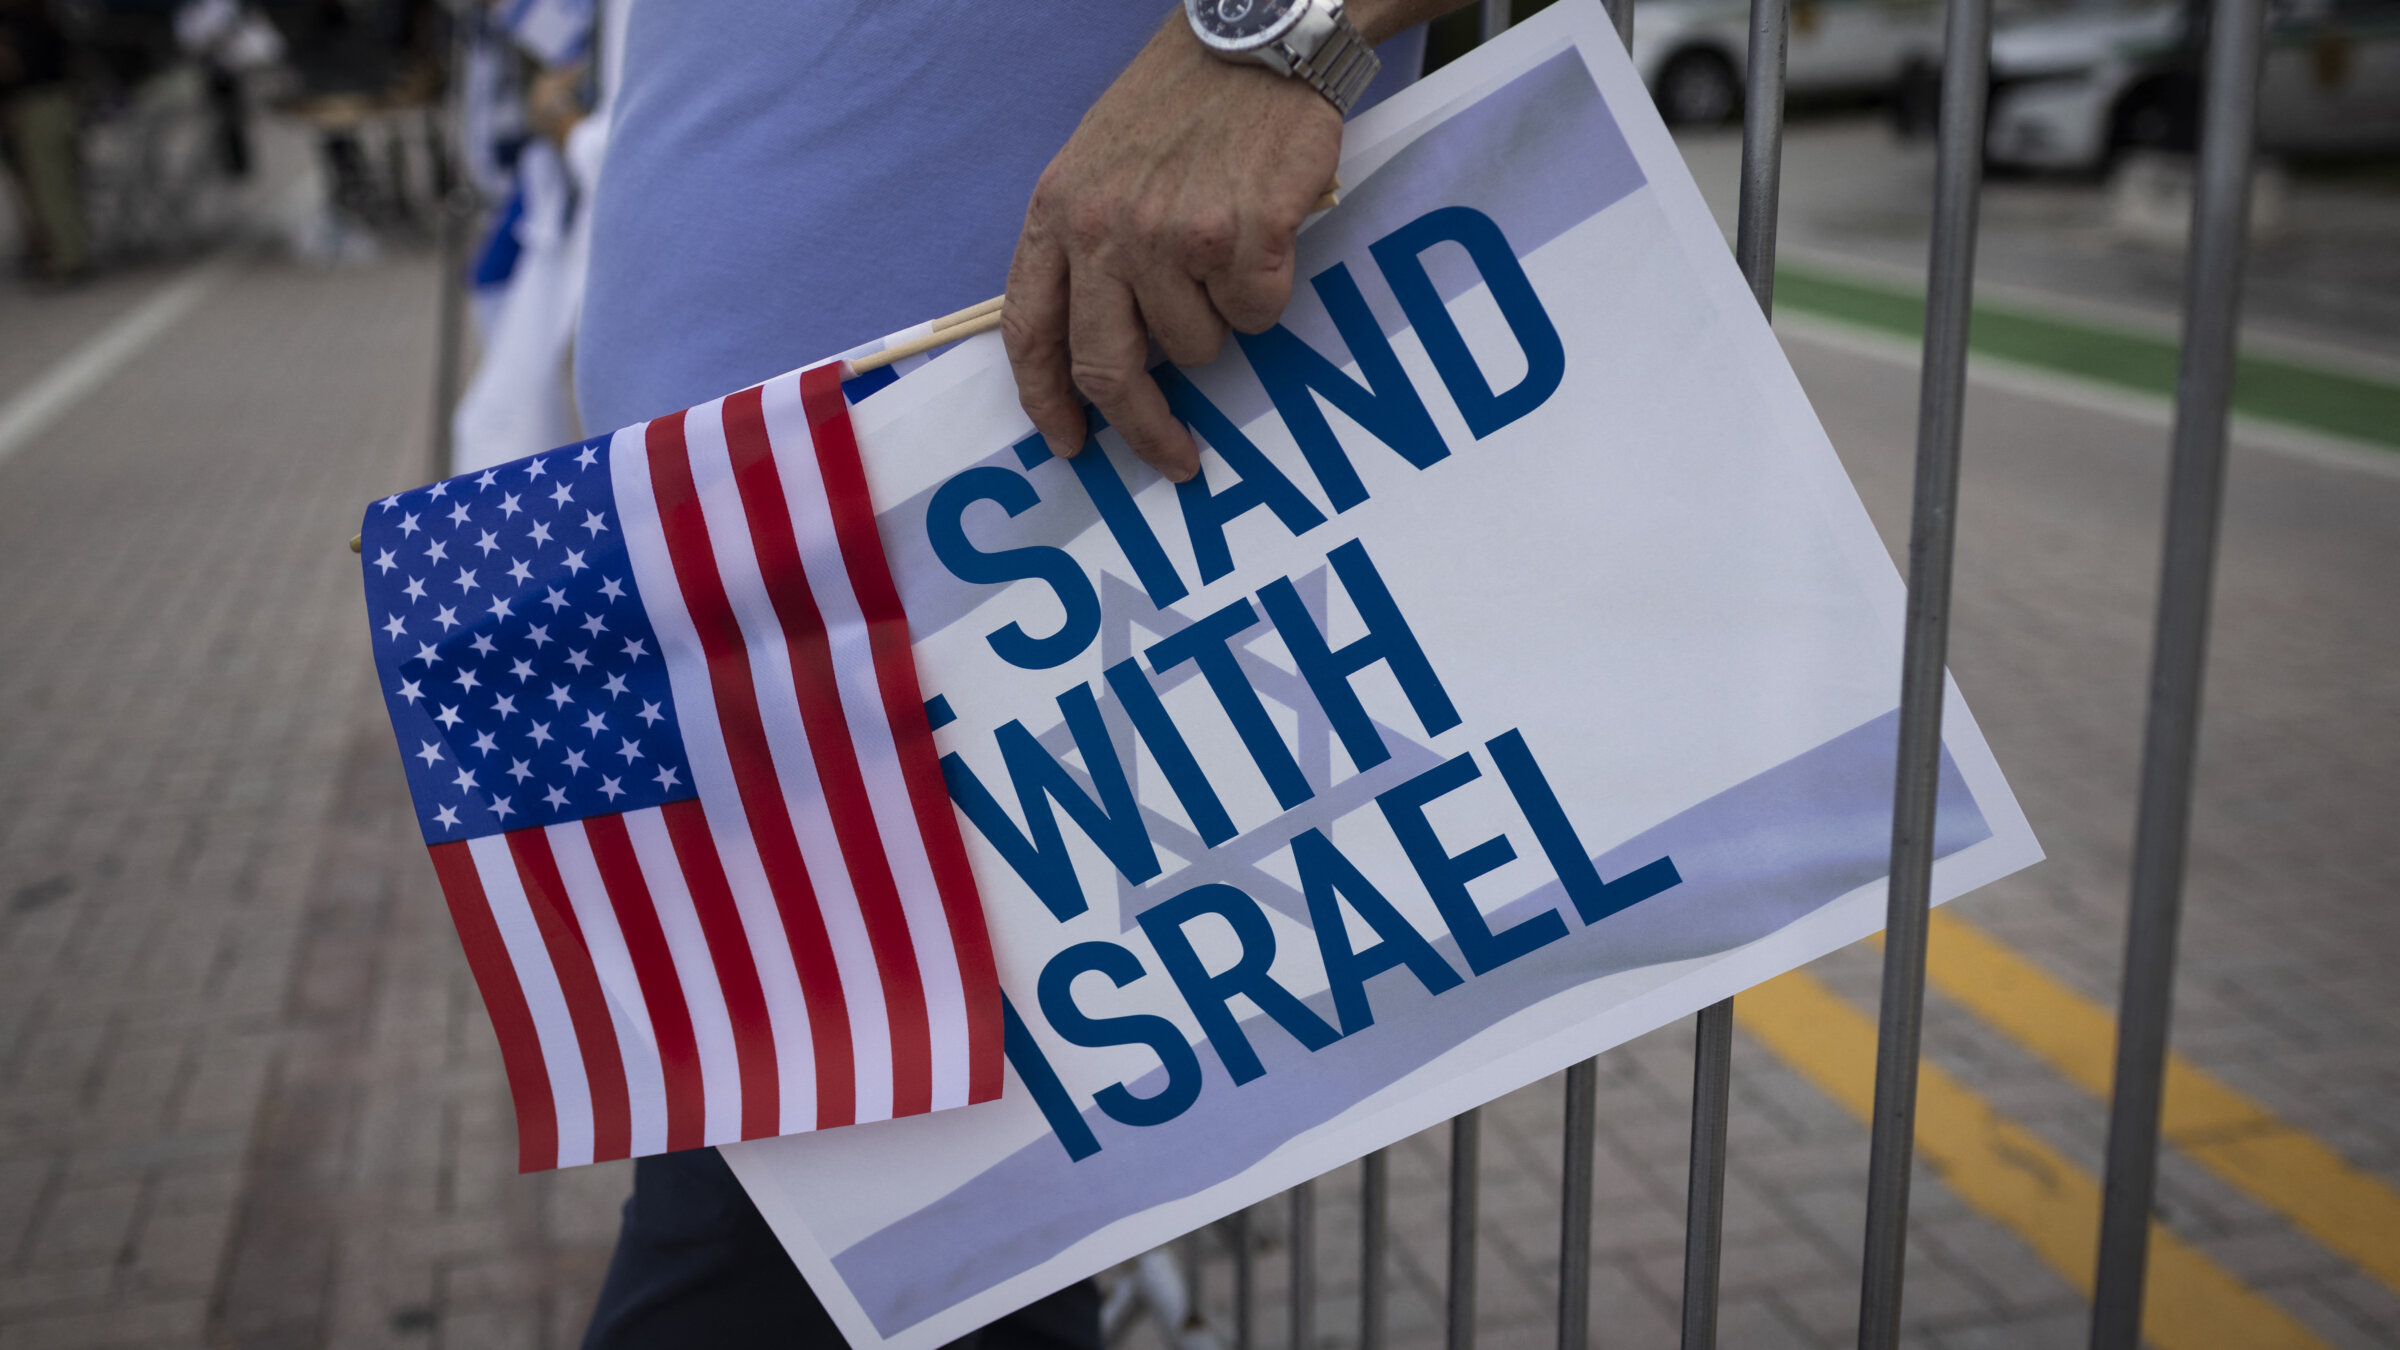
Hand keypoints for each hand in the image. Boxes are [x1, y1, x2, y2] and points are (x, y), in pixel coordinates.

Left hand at [1004, 10, 1340, 481]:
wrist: (1255, 38)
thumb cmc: (1179, 106)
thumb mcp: (1097, 163)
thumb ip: (1083, 247)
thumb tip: (1096, 351)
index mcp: (1058, 212)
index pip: (1030, 331)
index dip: (1046, 401)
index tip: (1071, 443)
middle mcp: (1106, 230)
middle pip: (1109, 368)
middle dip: (1144, 428)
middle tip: (1176, 457)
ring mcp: (1174, 236)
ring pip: (1199, 346)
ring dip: (1220, 325)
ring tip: (1229, 259)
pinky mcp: (1243, 236)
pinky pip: (1257, 313)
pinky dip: (1268, 292)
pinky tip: (1266, 237)